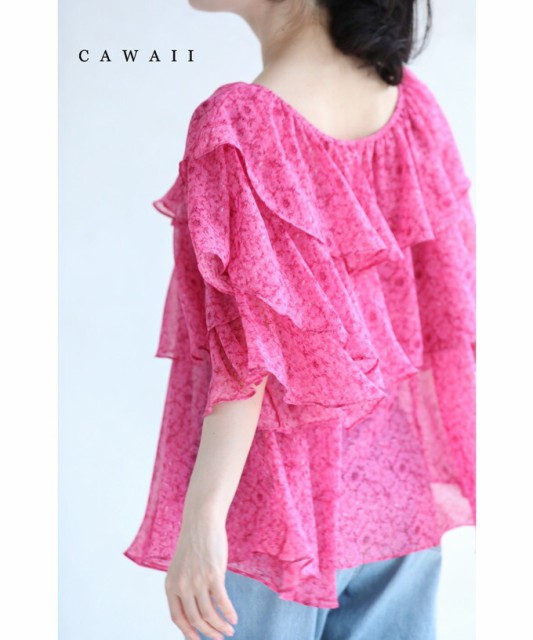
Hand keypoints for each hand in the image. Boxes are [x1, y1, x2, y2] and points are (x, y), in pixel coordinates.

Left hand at [164, 513, 238, 639]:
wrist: (201, 522)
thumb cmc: (194, 543)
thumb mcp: (182, 567)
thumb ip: (185, 587)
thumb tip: (198, 610)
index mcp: (171, 585)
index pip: (177, 618)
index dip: (188, 633)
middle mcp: (182, 586)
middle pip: (195, 619)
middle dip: (209, 633)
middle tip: (220, 638)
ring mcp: (197, 581)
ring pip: (209, 614)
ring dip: (220, 626)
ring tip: (229, 630)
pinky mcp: (213, 575)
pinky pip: (221, 601)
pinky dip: (229, 613)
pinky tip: (234, 618)